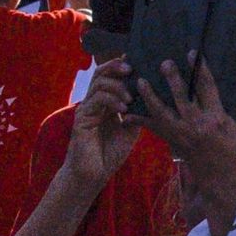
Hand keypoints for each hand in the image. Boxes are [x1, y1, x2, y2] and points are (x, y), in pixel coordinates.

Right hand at [61, 61, 142, 192]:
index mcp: (106, 102)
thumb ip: (138, 112)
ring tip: (131, 97)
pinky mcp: (82, 118)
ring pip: (99, 83)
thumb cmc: (110, 153)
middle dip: (116, 66)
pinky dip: (111, 100)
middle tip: (132, 69)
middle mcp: (95, 101)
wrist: (93, 175)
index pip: (112, 76)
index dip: (123, 66)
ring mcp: (87, 108)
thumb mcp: (131, 129)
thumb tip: (154, 96)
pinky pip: (96, 100)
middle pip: (102, 73)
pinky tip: (123, 108)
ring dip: (117, 86)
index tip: (139, 61)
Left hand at [134, 57, 235, 218]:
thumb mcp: (233, 126)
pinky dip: (141, 120)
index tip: (192, 53)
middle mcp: (198, 127)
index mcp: (217, 119)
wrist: (226, 183)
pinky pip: (155, 129)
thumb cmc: (235, 152)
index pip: (207, 88)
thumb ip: (218, 107)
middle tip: (164, 63)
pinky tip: (128, 114)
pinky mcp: (175, 144)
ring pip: (162, 112)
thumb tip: (203, 85)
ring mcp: (183, 136)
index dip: (200, 69)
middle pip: (182, 97)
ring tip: (140, 82)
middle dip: (172, 79)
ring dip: (150, 96)